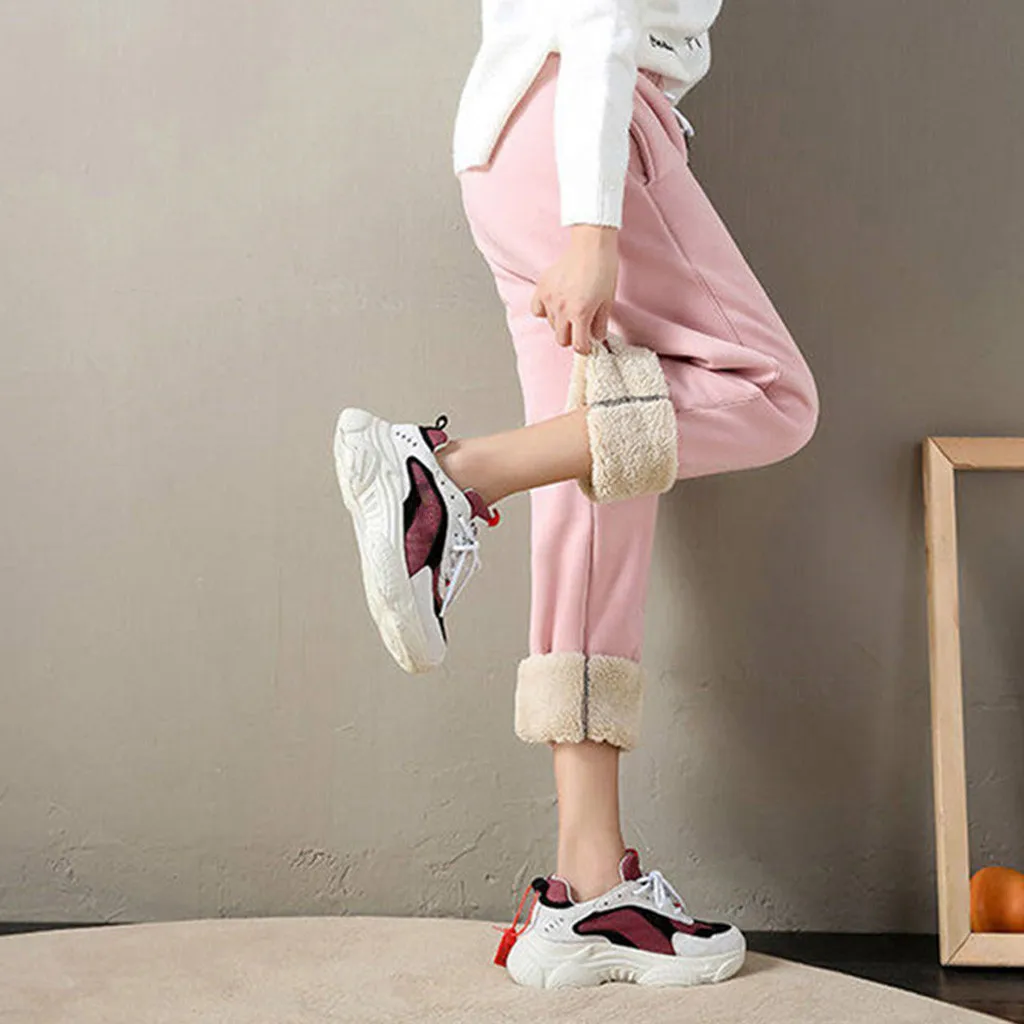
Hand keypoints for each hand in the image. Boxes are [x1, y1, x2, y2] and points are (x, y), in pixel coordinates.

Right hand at [530, 224, 618, 354]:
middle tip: (579, 328)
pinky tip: (554, 305)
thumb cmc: (603, 270)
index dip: (584, 348)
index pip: (578, 346)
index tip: (587, 345)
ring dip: (560, 324)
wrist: (591, 245)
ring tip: (570, 311)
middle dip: (572, 338)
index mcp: (581, 313)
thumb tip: (596, 338)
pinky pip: (537, 310)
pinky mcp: (542, 288)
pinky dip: (544, 312)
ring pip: (551, 325)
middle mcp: (562, 309)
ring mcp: (549, 298)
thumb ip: (600, 324)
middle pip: (561, 340)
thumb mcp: (608, 301)